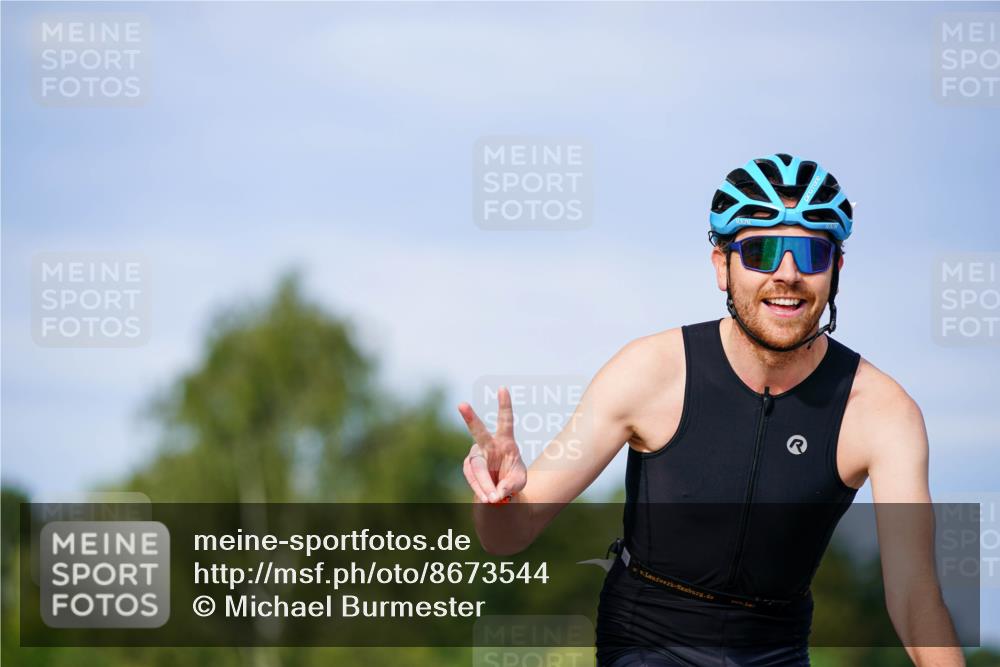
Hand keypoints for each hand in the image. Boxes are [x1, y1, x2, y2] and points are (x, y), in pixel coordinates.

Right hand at [458, 386, 527, 503]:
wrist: (499, 491)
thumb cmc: (513, 480)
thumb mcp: (519, 482)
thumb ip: (511, 486)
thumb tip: (497, 493)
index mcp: (506, 442)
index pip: (505, 421)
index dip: (504, 405)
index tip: (502, 389)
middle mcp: (488, 445)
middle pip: (478, 432)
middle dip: (470, 418)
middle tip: (462, 405)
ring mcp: (476, 455)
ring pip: (477, 467)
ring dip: (485, 484)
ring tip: (494, 498)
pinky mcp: (469, 466)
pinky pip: (473, 478)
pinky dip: (481, 489)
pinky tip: (487, 497)